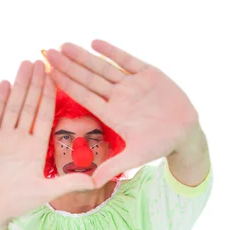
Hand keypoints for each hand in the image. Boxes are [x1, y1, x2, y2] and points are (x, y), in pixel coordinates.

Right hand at [0, 60, 94, 223]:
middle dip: (36, 84)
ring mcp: (3, 138)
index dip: (51, 97)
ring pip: (13, 106)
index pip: (45, 117)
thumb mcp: (46, 192)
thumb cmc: (18, 203)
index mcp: (36, 148)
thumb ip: (70, 183)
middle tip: (44, 60)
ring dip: (20, 86)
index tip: (58, 77)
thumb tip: (96, 182)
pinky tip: (5, 83)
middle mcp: (20, 139)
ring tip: (26, 64)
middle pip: (30, 106)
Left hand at [44, 40, 199, 187]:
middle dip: (69, 66)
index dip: (67, 85)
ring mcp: (132, 85)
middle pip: (88, 79)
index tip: (49, 75)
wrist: (184, 132)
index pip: (85, 97)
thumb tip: (92, 183)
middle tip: (48, 53)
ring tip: (64, 45)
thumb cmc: (159, 145)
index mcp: (113, 114)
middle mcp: (119, 98)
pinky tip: (94, 42)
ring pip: (103, 67)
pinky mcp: (148, 74)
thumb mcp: (135, 157)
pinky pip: (127, 60)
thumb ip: (113, 167)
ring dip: (84, 56)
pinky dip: (112, 52)